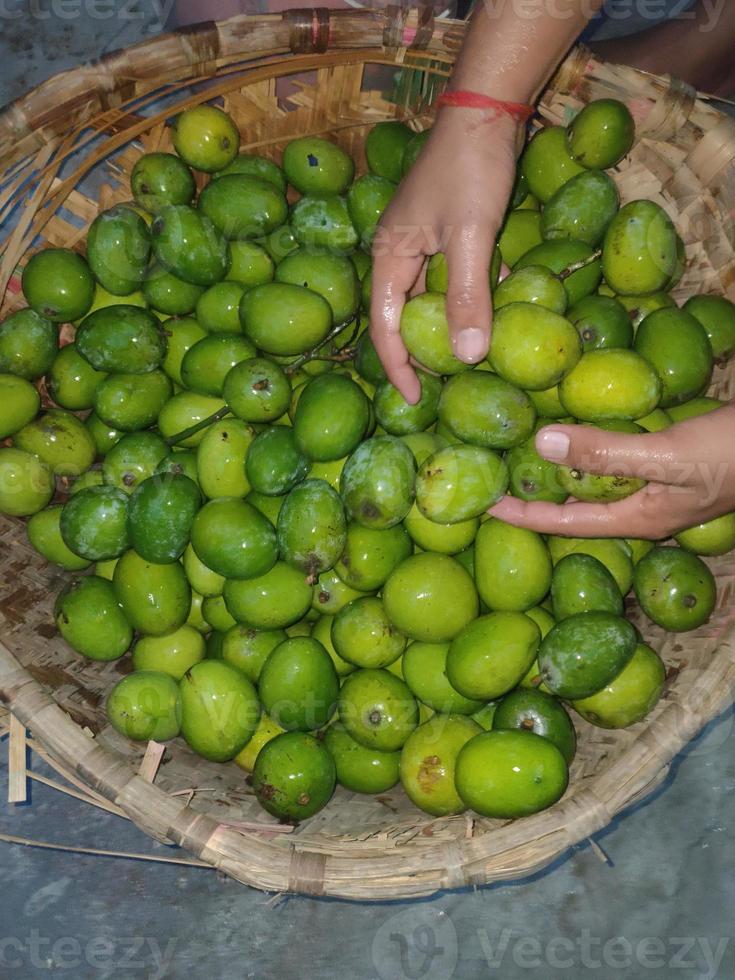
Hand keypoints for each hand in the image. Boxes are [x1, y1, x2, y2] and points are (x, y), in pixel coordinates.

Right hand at [370, 110, 518, 402]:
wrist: (486, 109)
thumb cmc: (471, 169)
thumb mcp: (472, 237)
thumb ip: (469, 295)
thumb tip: (468, 358)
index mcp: (391, 256)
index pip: (386, 326)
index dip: (399, 367)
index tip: (417, 401)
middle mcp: (400, 253)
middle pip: (405, 317)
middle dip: (423, 353)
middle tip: (446, 388)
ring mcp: (424, 242)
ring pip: (433, 298)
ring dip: (451, 326)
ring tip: (471, 360)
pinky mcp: (449, 232)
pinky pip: (455, 276)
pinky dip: (473, 295)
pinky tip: (499, 311)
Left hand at [489, 406, 734, 538]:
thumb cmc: (734, 453)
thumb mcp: (666, 454)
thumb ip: (606, 452)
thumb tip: (541, 443)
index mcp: (638, 518)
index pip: (564, 524)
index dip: (521, 516)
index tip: (481, 507)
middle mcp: (642, 510)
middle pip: (574, 511)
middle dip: (534, 500)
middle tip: (491, 482)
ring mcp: (656, 490)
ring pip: (593, 487)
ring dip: (558, 475)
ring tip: (519, 459)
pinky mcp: (667, 466)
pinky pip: (614, 465)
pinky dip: (588, 452)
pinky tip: (574, 436)